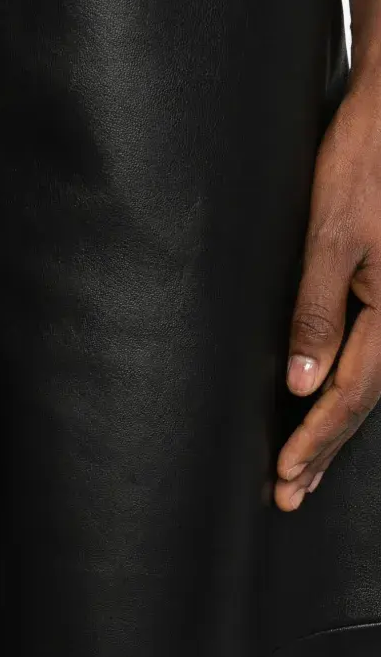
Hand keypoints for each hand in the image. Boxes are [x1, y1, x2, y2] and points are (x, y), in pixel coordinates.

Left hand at [277, 69, 380, 509]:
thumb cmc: (361, 163)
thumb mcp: (329, 235)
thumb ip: (316, 311)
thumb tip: (301, 383)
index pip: (350, 395)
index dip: (315, 439)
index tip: (284, 478)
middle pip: (364, 398)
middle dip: (324, 446)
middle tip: (289, 493)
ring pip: (373, 379)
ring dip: (335, 422)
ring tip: (303, 462)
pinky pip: (375, 350)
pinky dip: (348, 384)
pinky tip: (329, 395)